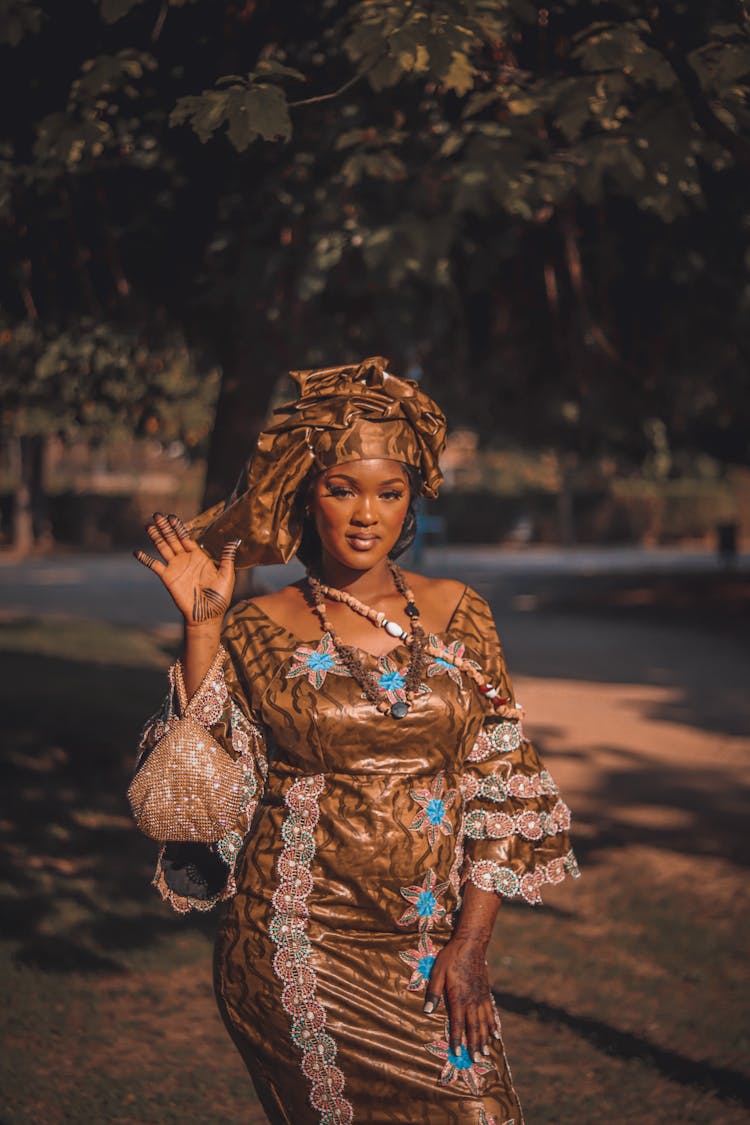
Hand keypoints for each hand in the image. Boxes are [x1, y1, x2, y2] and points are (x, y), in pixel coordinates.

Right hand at [134, 512, 239, 626]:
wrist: (207, 616)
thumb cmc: (219, 598)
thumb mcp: (226, 575)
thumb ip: (227, 558)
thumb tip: (234, 540)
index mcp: (199, 557)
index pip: (186, 538)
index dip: (179, 527)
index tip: (172, 517)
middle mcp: (185, 560)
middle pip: (172, 539)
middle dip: (165, 527)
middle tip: (157, 514)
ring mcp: (175, 568)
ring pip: (163, 548)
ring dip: (155, 537)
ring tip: (148, 526)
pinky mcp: (168, 578)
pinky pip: (154, 566)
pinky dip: (145, 559)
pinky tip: (137, 552)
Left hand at [423, 934, 496, 1061]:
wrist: (471, 944)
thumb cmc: (450, 958)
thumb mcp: (437, 973)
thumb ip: (433, 993)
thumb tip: (426, 1011)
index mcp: (458, 998)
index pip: (458, 1024)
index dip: (457, 1040)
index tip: (457, 1054)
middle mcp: (472, 1001)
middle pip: (474, 1027)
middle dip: (473, 1045)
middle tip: (475, 1061)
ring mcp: (481, 997)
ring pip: (484, 1022)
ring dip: (484, 1039)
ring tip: (485, 1053)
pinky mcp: (486, 992)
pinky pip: (491, 1012)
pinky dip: (493, 1025)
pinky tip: (495, 1033)